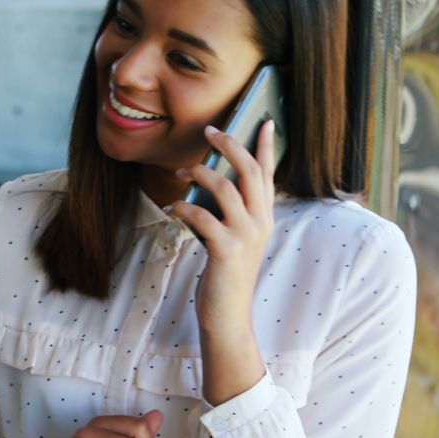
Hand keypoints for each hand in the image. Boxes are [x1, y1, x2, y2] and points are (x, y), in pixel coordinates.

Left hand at [163, 122, 273, 402]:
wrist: (228, 317)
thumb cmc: (224, 275)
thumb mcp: (231, 239)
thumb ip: (226, 213)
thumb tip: (206, 181)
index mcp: (265, 218)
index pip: (268, 175)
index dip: (266, 147)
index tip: (264, 120)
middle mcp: (261, 223)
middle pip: (250, 172)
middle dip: (231, 146)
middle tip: (210, 131)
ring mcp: (246, 236)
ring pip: (226, 188)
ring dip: (200, 174)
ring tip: (180, 172)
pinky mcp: (226, 250)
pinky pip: (201, 216)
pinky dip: (182, 208)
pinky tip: (169, 208)